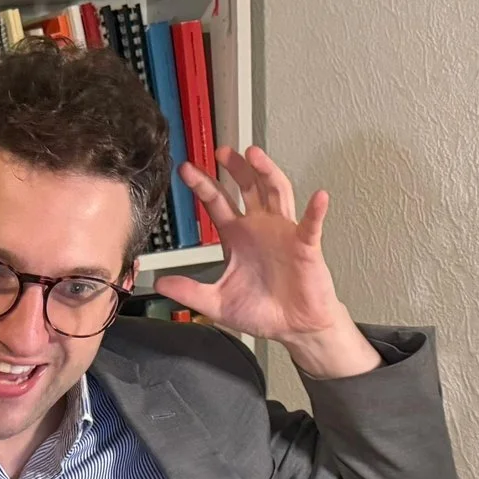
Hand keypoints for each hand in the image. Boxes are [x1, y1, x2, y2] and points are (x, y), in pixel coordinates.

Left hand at [153, 148, 380, 380]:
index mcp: (237, 236)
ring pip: (277, 193)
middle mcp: (260, 226)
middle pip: (247, 186)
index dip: (203, 184)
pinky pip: (311, 225)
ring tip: (255, 155)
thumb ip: (189, 292)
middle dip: (235, 167)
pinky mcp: (306, 246)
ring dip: (267, 172)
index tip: (186, 169)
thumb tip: (159, 284)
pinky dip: (316, 211)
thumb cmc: (261, 310)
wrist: (292, 327)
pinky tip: (318, 197)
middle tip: (222, 151)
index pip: (217, 202)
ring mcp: (284, 232)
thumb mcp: (216, 303)